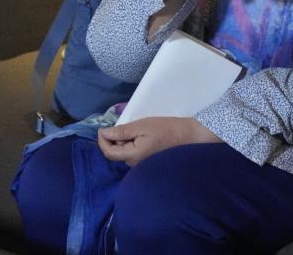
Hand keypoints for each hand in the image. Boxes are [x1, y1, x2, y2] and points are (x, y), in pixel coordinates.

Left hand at [97, 117, 220, 166]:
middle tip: (125, 126)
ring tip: (136, 130)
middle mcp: (135, 165)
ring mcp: (142, 165)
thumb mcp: (142, 125)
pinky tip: (142, 137)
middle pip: (116, 153)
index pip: (109, 152)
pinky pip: (134, 155)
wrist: (190, 136)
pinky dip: (132, 145)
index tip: (102, 128)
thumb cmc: (167, 129)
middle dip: (115, 140)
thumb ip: (121, 131)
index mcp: (132, 156)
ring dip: (124, 142)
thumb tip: (103, 133)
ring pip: (125, 154)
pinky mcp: (148, 163)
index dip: (102, 140)